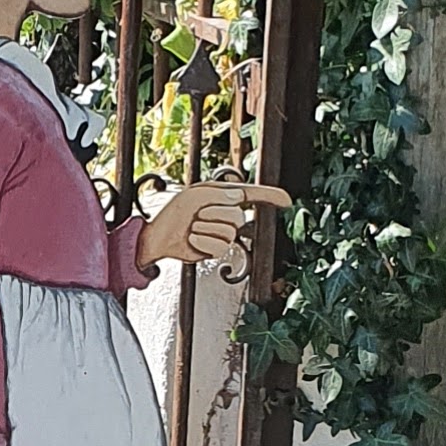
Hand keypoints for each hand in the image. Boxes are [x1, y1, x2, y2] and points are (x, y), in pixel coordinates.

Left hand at [137, 177, 290, 270]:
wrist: (159, 236)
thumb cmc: (175, 212)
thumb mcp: (194, 195)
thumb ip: (217, 194)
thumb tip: (238, 199)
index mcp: (224, 197)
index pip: (253, 195)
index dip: (270, 197)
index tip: (287, 201)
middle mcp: (227, 214)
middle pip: (238, 216)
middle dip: (214, 214)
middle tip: (196, 216)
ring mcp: (224, 233)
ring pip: (229, 232)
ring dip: (205, 229)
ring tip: (193, 228)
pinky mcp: (217, 250)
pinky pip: (220, 247)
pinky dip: (202, 242)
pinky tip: (193, 240)